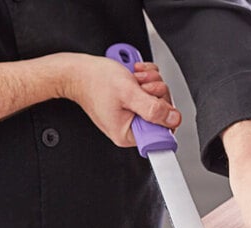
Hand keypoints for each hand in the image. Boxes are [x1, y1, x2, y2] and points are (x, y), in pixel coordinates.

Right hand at [61, 54, 181, 145]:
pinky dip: (147, 80)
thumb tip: (173, 119)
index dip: (164, 114)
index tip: (156, 101)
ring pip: (158, 100)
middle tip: (142, 85)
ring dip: (152, 83)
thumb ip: (153, 108)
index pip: (161, 134)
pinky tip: (135, 77)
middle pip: (162, 114)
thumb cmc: (95, 81)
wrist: (77, 71)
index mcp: (128, 134)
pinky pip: (150, 92)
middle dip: (156, 93)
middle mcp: (131, 128)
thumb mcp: (128, 93)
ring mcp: (132, 116)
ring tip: (136, 79)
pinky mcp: (133, 104)